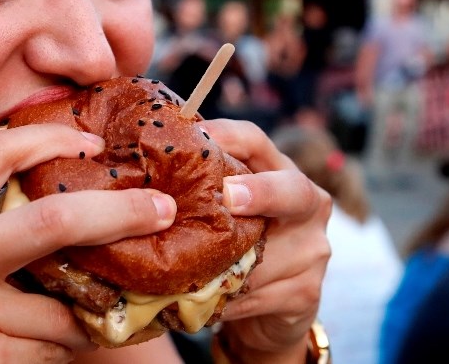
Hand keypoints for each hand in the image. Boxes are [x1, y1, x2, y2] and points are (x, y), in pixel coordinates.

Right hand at [0, 125, 177, 363]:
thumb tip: (49, 202)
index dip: (51, 138)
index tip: (92, 144)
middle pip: (53, 220)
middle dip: (120, 212)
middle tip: (161, 208)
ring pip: (63, 307)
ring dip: (81, 314)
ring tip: (65, 316)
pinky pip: (52, 350)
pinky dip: (58, 350)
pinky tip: (31, 351)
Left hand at [206, 119, 331, 363]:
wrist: (269, 311)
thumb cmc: (236, 246)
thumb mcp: (221, 211)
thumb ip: (197, 191)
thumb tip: (135, 176)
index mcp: (280, 172)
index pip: (256, 142)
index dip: (227, 136)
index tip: (197, 139)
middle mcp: (308, 206)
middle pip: (292, 189)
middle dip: (261, 192)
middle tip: (229, 197)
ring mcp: (312, 252)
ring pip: (268, 253)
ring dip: (223, 261)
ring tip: (184, 263)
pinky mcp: (306, 294)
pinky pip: (258, 295)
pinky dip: (224, 297)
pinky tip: (197, 298)